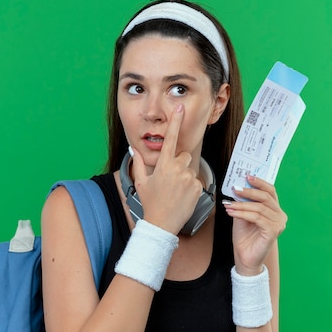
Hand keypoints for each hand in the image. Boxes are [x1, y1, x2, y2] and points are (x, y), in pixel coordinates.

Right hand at [131, 105, 203, 234]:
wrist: (162, 224)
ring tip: (175, 191)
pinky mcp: (198, 187)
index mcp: (163, 164)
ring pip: (189, 169)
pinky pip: (195, 181)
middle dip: (179, 163)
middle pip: (184, 156)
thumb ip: (138, 163)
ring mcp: (189, 178)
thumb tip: (134, 149)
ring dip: (184, 176)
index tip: (180, 108)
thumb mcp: (141, 182)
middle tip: (170, 179)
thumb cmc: (151, 203)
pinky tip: (182, 196)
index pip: (170, 138)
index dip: (175, 121)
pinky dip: (190, 187)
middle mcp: (178, 168)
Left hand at [224, 176, 286, 274]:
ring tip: (229, 204)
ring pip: (259, 207)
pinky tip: (232, 212)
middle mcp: (279, 215)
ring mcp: (278, 223)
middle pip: (266, 197)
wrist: (245, 257)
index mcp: (274, 209)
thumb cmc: (245, 237)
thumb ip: (243, 202)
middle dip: (249, 192)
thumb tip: (238, 188)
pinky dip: (243, 213)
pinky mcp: (273, 231)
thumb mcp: (242, 215)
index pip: (270, 191)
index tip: (247, 177)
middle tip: (236, 189)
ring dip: (241, 204)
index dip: (260, 182)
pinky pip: (257, 217)